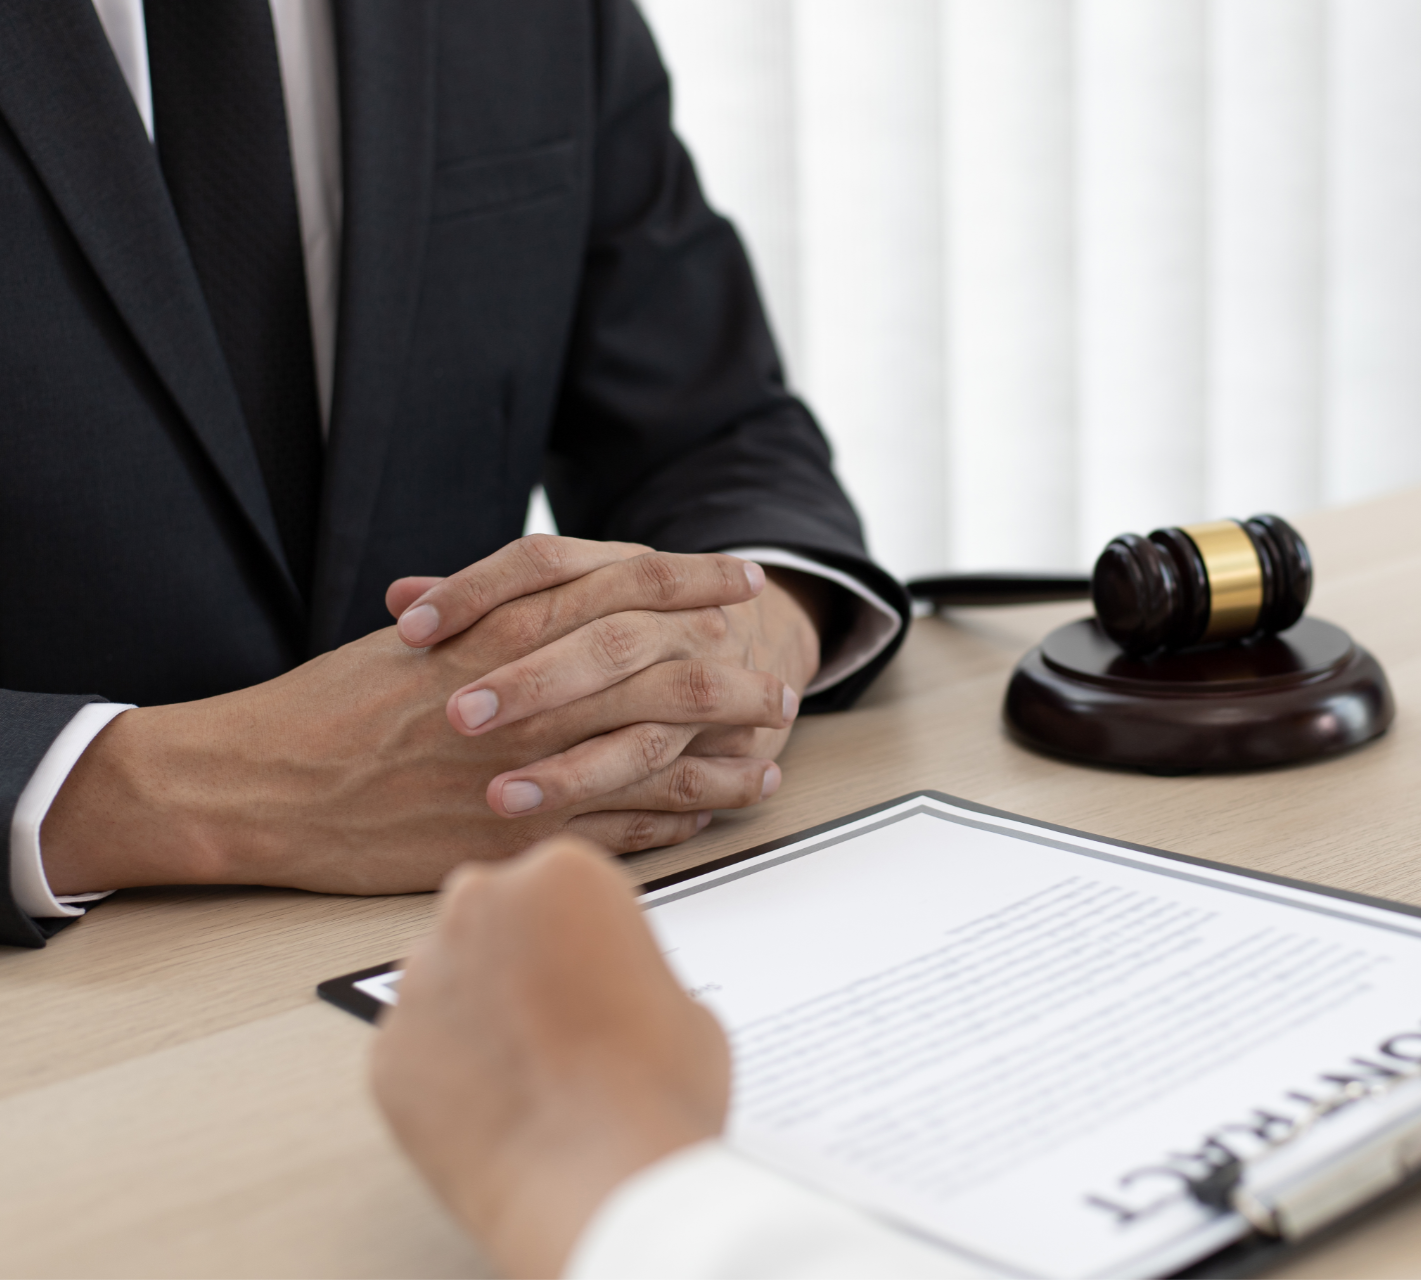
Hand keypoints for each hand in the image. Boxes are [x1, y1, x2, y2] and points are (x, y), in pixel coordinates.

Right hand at [41, 552, 786, 895]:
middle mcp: (538, 692)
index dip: (696, 580)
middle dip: (738, 678)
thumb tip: (555, 601)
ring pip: (667, 755)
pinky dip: (681, 816)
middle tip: (777, 683)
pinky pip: (630, 825)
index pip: (631, 588)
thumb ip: (495, 614)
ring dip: (728, 757)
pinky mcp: (528, 833)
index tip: (743, 577)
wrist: (271, 783)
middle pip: (673, 672)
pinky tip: (711, 810)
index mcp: (509, 628)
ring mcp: (538, 765)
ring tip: (768, 757)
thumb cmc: (335, 707)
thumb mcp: (422, 635)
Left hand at [372, 835, 728, 1278]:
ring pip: (450, 979)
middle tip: (568, 1015)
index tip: (603, 969)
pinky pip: (420, 1048)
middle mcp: (476, 907)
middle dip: (521, 955)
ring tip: (535, 1071)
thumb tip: (606, 992)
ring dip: (481, 1009)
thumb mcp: (683, 998)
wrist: (600, 1181)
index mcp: (560, 873)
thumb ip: (627, 971)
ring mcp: (420, 981)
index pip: (565, 883)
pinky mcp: (386, 1052)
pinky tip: (499, 1105)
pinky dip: (450, 1071)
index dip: (590, 932)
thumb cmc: (655, 1086)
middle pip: (495, 916)